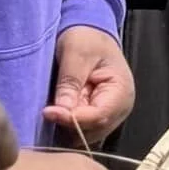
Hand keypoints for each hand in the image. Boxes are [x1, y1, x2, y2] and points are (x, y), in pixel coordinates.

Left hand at [46, 26, 133, 144]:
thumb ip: (70, 82)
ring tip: (54, 107)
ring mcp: (109, 115)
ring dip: (67, 126)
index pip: (98, 116)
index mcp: (121, 91)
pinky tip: (58, 112)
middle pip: (93, 131)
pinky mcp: (97, 117)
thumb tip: (62, 110)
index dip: (72, 118)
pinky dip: (68, 126)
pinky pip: (82, 131)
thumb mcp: (76, 54)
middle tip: (48, 109)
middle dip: (69, 123)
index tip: (47, 112)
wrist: (90, 33)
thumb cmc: (86, 39)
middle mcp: (119, 109)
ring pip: (86, 136)